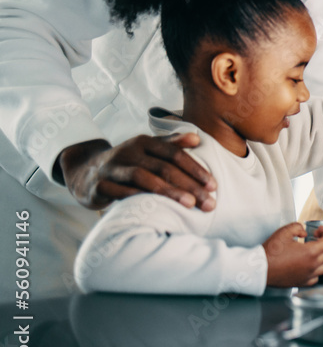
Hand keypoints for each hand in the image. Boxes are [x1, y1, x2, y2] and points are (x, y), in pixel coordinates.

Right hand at [57, 134, 217, 210]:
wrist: (84, 172)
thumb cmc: (127, 163)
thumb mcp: (147, 150)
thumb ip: (171, 144)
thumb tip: (197, 138)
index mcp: (144, 142)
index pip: (175, 154)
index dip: (196, 169)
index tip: (214, 185)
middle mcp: (128, 152)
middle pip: (163, 167)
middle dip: (189, 185)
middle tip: (209, 202)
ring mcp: (112, 168)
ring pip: (143, 178)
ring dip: (169, 191)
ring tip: (190, 204)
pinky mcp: (98, 185)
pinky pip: (120, 192)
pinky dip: (139, 198)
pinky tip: (156, 208)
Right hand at [263, 222, 322, 286]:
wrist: (260, 269)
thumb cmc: (270, 253)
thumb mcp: (284, 232)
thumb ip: (297, 227)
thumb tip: (304, 232)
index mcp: (310, 252)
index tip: (320, 231)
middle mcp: (312, 265)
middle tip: (317, 238)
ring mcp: (308, 275)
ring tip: (315, 252)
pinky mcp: (303, 282)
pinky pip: (317, 277)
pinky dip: (316, 270)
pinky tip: (309, 265)